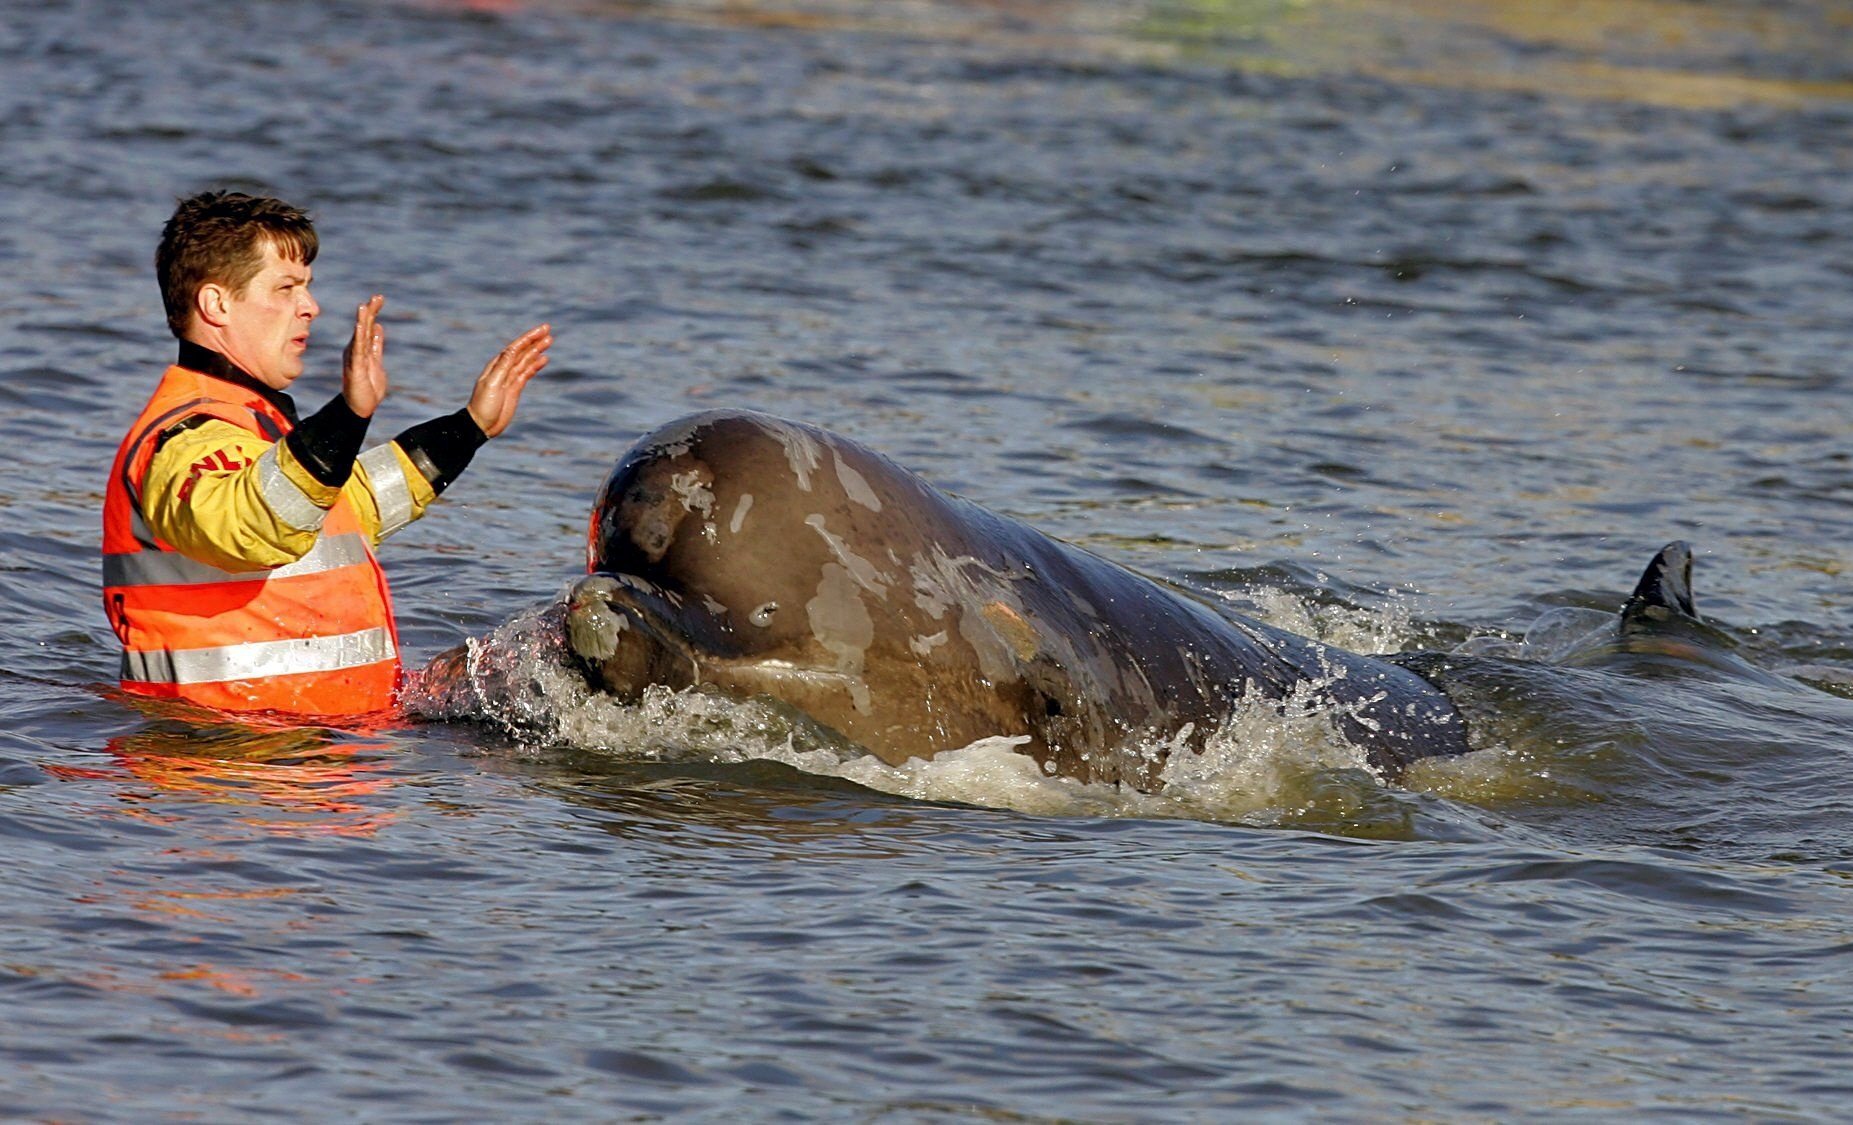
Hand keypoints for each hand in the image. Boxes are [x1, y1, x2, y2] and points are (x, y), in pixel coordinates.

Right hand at [342, 295, 387, 417]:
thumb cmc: (368, 387)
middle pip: (364, 327)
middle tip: (378, 296)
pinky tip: (360, 325)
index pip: (369, 326)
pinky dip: (359, 337)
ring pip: (359, 335)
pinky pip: (357, 349)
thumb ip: (376, 345)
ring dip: (362, 320)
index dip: (374, 312)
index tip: (379, 298)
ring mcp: (354, 358)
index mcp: (362, 348)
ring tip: (364, 306)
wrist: (361, 407)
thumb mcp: (377, 362)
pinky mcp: (355, 367)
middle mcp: (356, 350)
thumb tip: (379, 328)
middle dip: (371, 311)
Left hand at [466, 324, 551, 438]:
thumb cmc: (483, 405)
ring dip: (537, 350)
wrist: (481, 425)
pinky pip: (527, 373)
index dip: (528, 338)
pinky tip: (544, 359)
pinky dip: (535, 365)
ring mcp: (510, 379)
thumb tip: (512, 350)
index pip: (515, 347)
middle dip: (535, 340)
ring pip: (526, 360)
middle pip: (522, 351)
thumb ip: (503, 367)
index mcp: (497, 365)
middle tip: (548, 331)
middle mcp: (504, 369)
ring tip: (549, 341)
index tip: (542, 330)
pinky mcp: (515, 389)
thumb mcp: (492, 384)